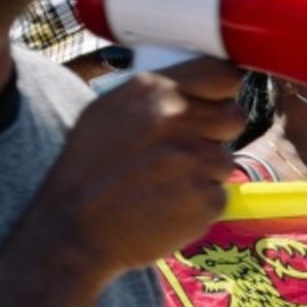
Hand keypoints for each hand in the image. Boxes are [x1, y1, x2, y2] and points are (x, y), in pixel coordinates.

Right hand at [36, 63, 242, 274]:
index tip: (215, 104)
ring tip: (163, 183)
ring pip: (225, 159)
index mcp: (152, 92)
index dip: (222, 93)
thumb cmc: (86, 172)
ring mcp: (194, 160)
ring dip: (204, 172)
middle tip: (182, 152)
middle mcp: (176, 120)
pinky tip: (166, 205)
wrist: (73, 231)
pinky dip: (199, 202)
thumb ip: (154, 94)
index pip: (221, 75)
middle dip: (216, 134)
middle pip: (233, 117)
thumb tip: (200, 87)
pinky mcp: (206, 198)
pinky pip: (220, 194)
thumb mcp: (105, 113)